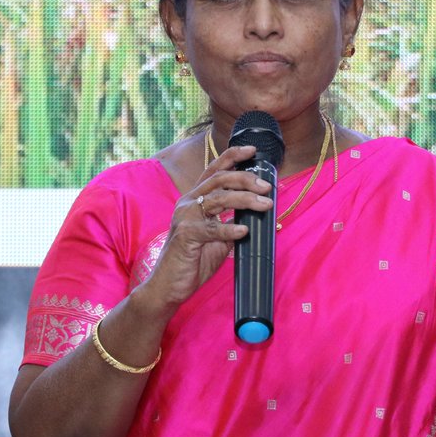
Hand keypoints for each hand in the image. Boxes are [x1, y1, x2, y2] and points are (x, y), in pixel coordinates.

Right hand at [136, 144, 273, 311]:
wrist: (168, 285)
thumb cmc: (192, 260)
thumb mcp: (217, 239)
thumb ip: (232, 225)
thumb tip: (258, 219)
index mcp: (195, 199)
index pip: (214, 170)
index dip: (232, 156)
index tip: (252, 150)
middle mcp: (188, 203)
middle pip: (219, 179)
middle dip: (245, 178)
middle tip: (267, 186)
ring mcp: (185, 217)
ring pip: (218, 199)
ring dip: (245, 199)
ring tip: (265, 204)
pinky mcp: (185, 235)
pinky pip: (211, 229)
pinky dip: (230, 230)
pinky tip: (244, 232)